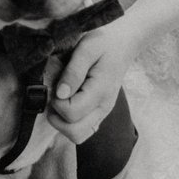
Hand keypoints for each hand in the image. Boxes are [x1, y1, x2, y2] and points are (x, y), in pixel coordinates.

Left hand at [48, 18, 134, 145]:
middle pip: (74, 132)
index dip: (57, 102)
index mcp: (100, 91)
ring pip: (77, 135)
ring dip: (62, 123)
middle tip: (55, 96)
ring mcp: (102, 113)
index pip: (71, 113)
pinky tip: (66, 104)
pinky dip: (69, 123)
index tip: (56, 85)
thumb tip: (60, 94)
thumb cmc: (104, 42)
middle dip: (57, 117)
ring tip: (60, 100)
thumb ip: (74, 71)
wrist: (123, 43)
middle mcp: (103, 108)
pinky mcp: (98, 113)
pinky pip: (82, 130)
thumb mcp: (87, 47)